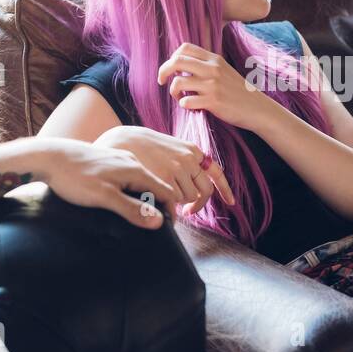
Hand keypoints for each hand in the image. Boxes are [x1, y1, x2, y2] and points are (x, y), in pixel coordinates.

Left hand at [33, 137, 178, 227]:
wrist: (48, 157)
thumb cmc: (74, 178)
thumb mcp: (104, 197)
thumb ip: (132, 209)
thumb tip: (159, 221)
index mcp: (135, 170)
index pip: (165, 191)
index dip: (169, 210)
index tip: (168, 228)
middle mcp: (131, 162)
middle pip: (154, 186)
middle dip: (157, 205)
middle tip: (151, 226)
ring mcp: (119, 160)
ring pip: (140, 182)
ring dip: (143, 198)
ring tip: (136, 215)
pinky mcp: (108, 161)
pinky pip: (128, 178)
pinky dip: (131, 191)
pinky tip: (120, 200)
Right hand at [94, 125, 234, 216]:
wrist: (120, 141)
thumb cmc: (143, 146)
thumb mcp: (170, 147)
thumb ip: (185, 160)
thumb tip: (196, 181)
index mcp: (192, 150)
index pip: (216, 172)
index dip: (224, 189)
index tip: (231, 202)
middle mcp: (188, 160)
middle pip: (203, 192)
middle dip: (197, 203)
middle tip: (189, 210)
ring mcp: (176, 170)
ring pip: (187, 198)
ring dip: (178, 202)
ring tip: (162, 193)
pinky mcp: (162, 180)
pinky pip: (173, 204)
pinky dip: (169, 208)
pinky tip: (159, 204)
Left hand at [157, 42, 275, 131]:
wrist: (257, 108)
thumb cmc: (237, 91)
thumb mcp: (224, 71)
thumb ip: (206, 65)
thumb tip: (181, 65)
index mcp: (214, 59)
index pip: (184, 48)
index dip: (172, 57)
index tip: (171, 69)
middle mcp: (212, 69)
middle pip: (177, 61)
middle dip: (163, 71)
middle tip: (161, 81)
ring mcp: (213, 85)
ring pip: (178, 82)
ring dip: (173, 91)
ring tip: (179, 97)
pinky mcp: (213, 102)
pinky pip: (186, 101)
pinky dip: (183, 105)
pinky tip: (190, 106)